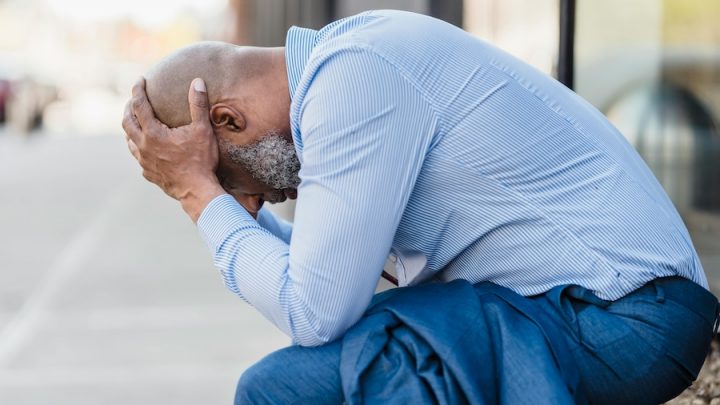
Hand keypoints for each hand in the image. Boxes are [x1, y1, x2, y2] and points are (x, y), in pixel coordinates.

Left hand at [122, 77, 224, 221]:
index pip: (139, 105)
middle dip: (129, 107)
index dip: (138, 90)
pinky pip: (138, 157)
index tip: (140, 80)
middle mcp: (143, 146)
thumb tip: (197, 81)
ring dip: (130, 128)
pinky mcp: (148, 173)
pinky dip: (138, 147)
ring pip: (128, 140)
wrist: (197, 191)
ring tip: (135, 121)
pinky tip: (145, 147)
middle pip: (127, 122)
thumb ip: (198, 105)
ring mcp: (144, 161)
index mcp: (153, 133)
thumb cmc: (201, 160)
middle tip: (134, 99)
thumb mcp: (202, 130)